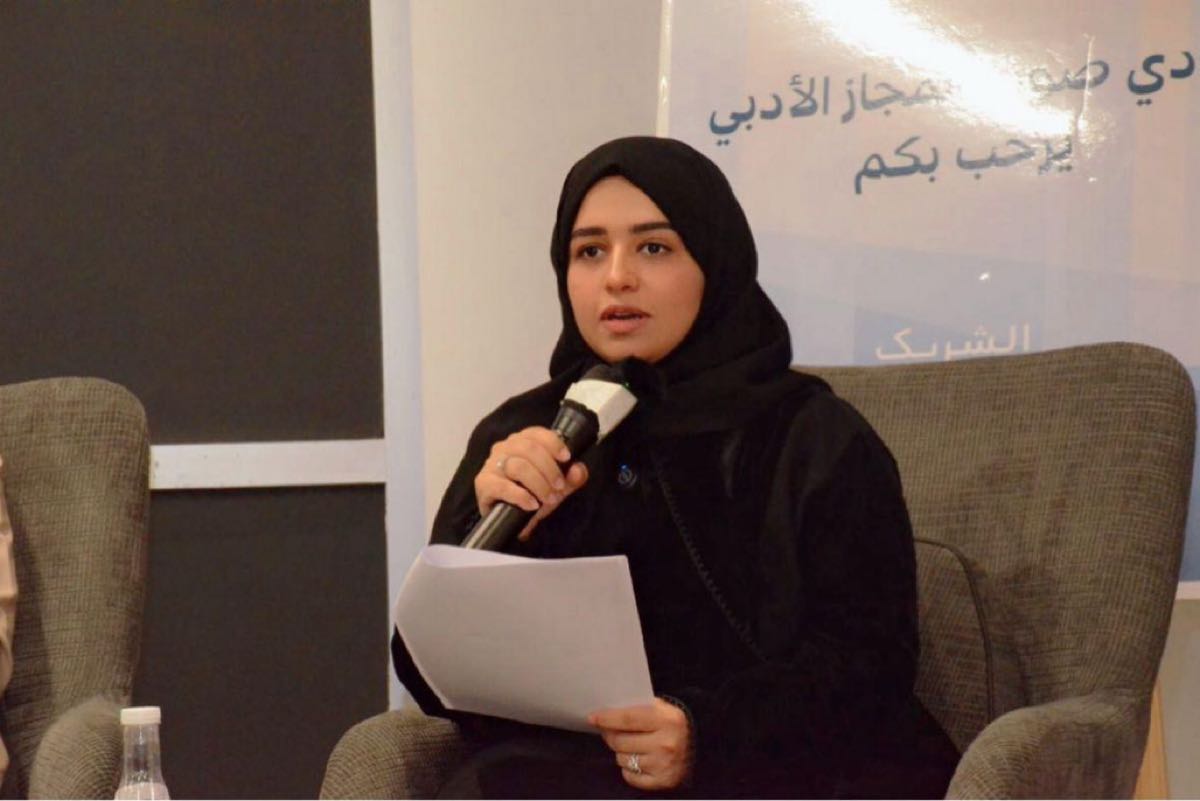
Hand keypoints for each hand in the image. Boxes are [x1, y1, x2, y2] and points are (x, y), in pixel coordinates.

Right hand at [473, 426, 588, 540]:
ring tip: (549, 499)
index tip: (566, 458)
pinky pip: (502, 486)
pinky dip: (520, 496)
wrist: (510, 523)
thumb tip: (578, 469)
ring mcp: (491, 465)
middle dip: (549, 469)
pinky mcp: (483, 484)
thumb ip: (571, 478)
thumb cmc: (532, 497)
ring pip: (518, 466)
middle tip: (559, 487)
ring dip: (539, 484)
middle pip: (529, 449)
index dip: (553, 443)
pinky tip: (531, 505)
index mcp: (522, 442)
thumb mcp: (557, 488)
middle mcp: (504, 448)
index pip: (536, 433)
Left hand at [590, 699, 691, 790]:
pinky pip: (629, 776)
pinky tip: (638, 760)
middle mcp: (666, 743)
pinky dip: (629, 769)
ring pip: (622, 758)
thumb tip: (606, 712)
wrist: (700, 748)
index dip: (606, 718)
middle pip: (620, 740)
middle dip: (609, 735)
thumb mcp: (661, 709)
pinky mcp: (662, 781)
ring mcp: (664, 764)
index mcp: (666, 719)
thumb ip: (638, 708)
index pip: (627, 718)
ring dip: (620, 752)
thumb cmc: (672, 725)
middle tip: (608, 731)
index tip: (592, 718)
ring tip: (630, 745)